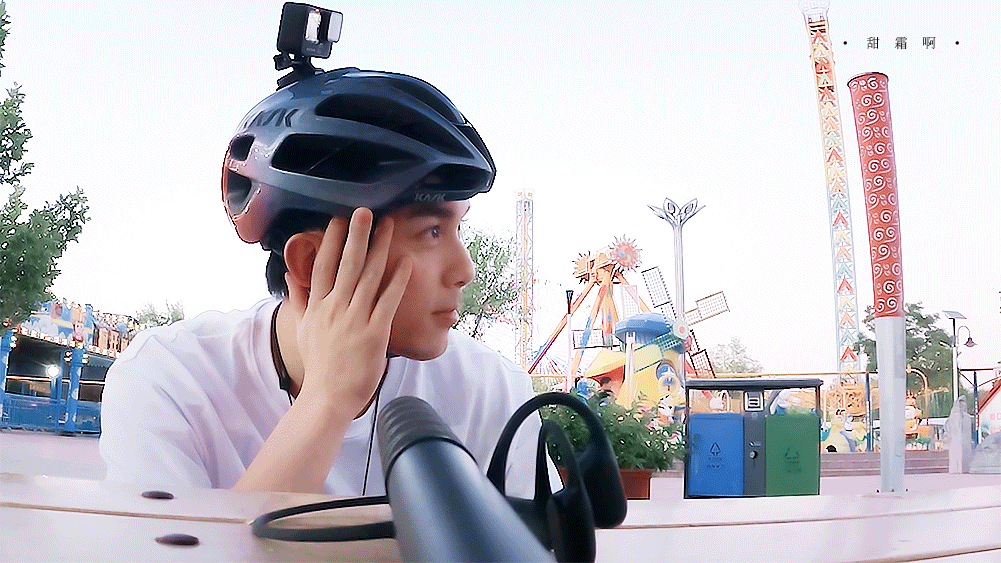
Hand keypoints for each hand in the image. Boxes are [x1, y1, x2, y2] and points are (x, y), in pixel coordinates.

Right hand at [286, 208, 412, 414]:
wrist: (327, 397)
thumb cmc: (319, 366)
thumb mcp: (302, 330)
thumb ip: (299, 301)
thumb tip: (291, 278)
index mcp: (318, 306)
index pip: (324, 266)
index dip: (332, 240)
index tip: (338, 217)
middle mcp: (335, 308)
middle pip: (347, 264)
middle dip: (357, 234)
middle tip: (365, 210)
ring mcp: (355, 319)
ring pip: (369, 276)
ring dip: (380, 248)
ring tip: (389, 226)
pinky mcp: (374, 332)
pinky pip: (387, 301)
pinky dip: (397, 280)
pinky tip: (405, 262)